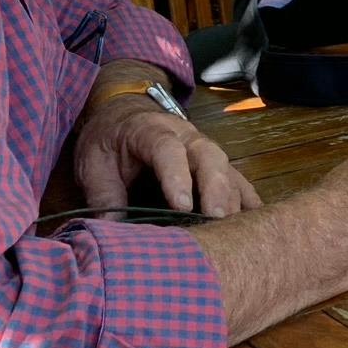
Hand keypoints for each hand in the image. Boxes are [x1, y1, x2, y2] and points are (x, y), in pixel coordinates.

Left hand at [76, 98, 260, 218]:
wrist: (124, 117)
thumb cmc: (108, 141)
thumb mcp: (93, 163)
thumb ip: (102, 194)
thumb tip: (111, 229)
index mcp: (151, 131)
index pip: (168, 150)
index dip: (176, 176)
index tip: (181, 206)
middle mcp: (186, 137)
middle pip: (209, 157)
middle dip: (216, 189)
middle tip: (217, 219)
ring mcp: (205, 149)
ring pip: (227, 170)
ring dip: (233, 199)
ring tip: (236, 230)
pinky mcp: (216, 164)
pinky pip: (237, 180)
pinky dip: (247, 200)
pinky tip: (255, 223)